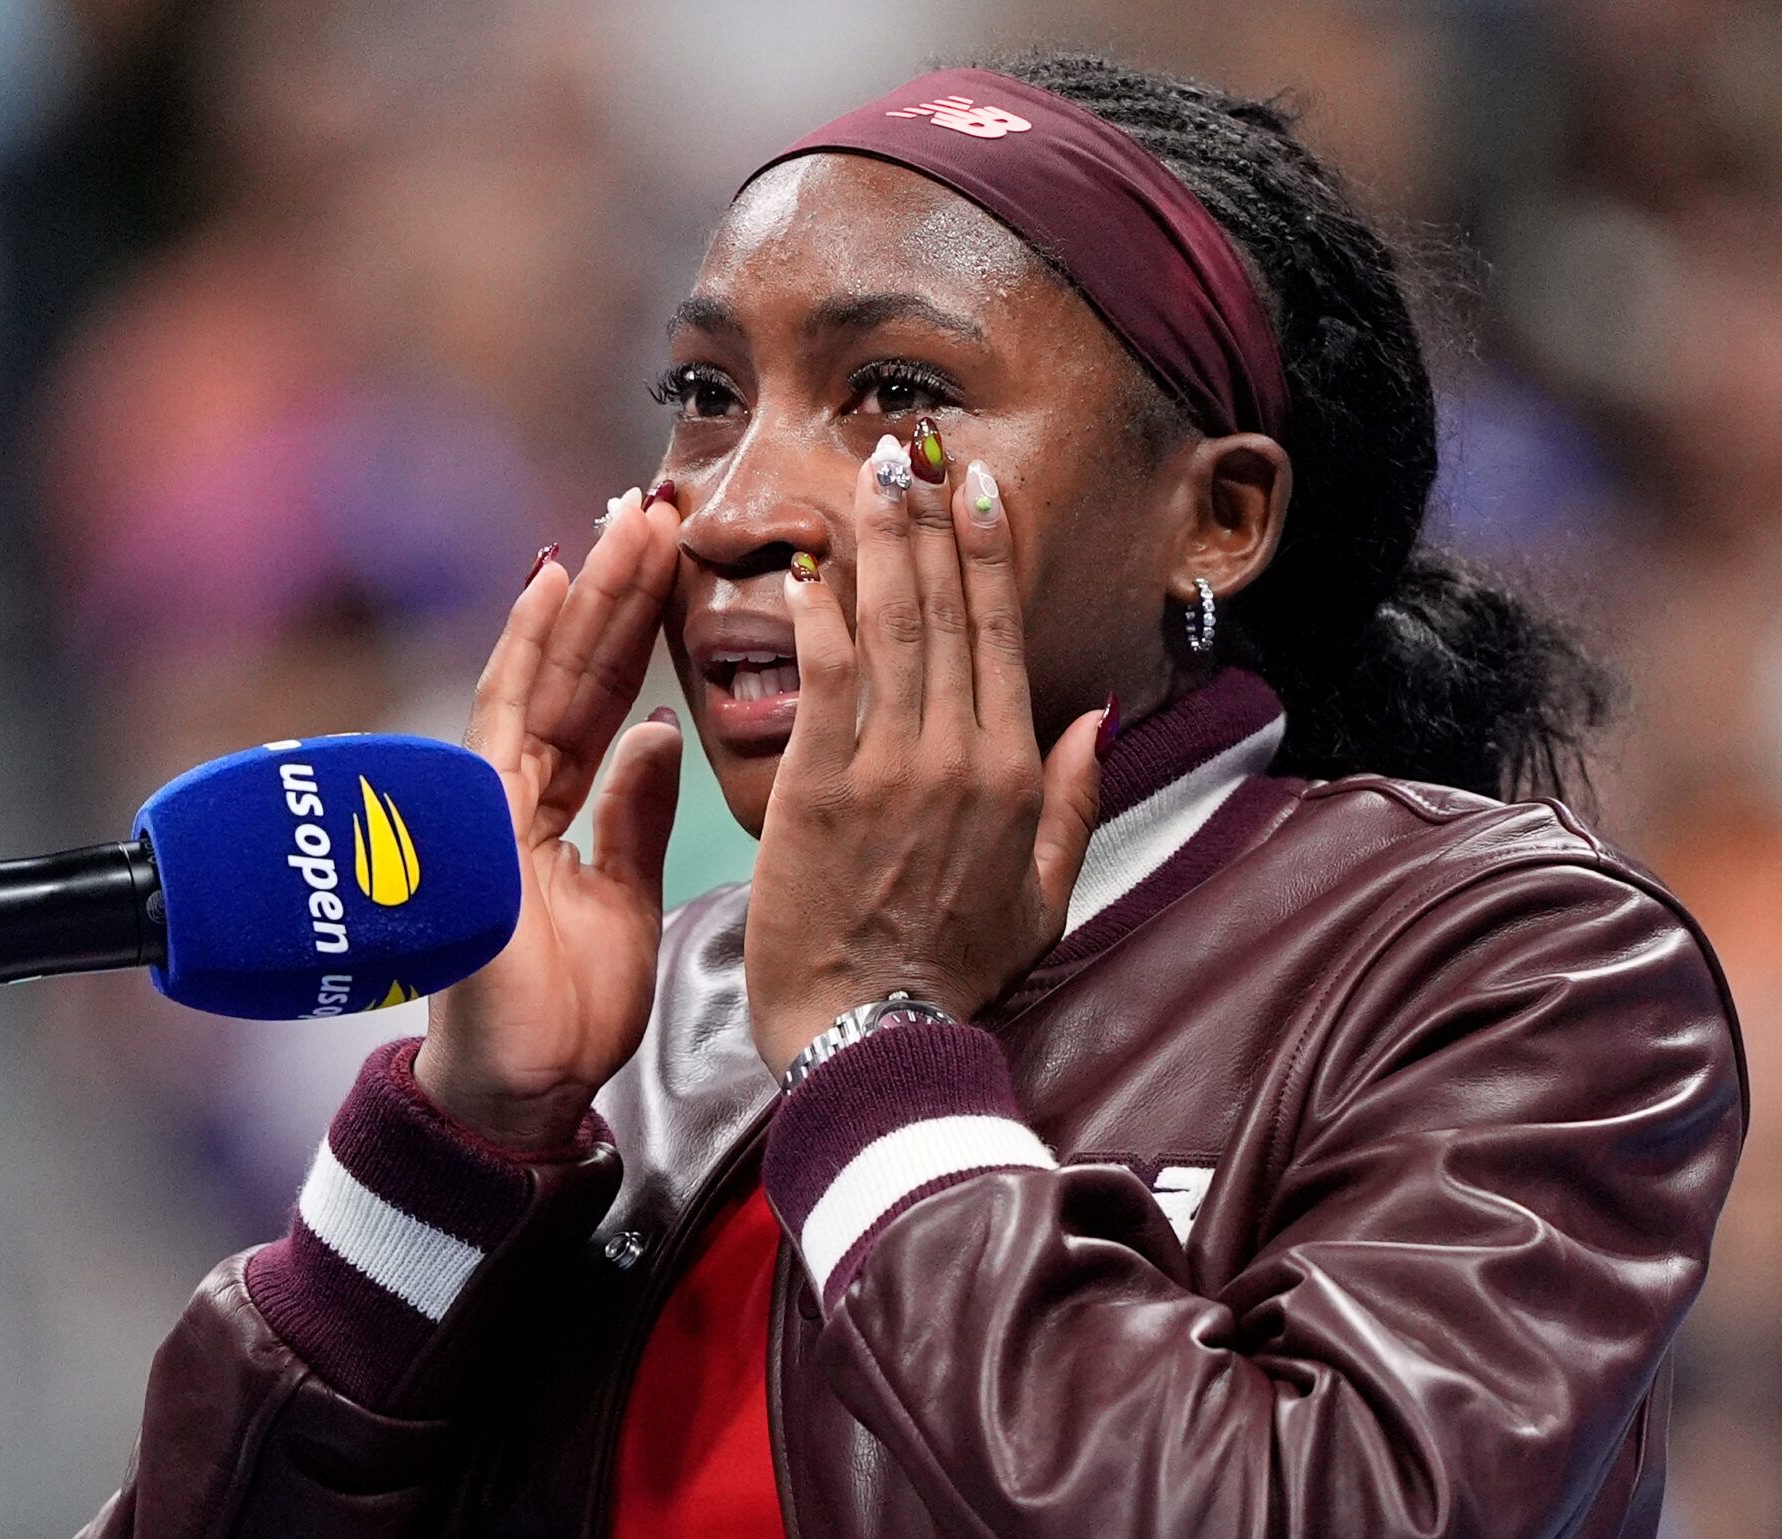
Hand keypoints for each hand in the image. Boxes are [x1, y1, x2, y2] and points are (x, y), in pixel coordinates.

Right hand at [414, 488, 682, 1148]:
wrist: (520, 1089)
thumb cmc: (567, 1006)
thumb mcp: (625, 894)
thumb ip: (634, 813)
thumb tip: (661, 735)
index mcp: (560, 807)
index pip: (604, 698)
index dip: (638, 630)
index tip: (677, 562)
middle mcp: (521, 788)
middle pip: (576, 669)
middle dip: (618, 590)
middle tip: (659, 508)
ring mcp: (490, 797)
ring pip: (543, 674)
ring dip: (586, 596)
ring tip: (625, 522)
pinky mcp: (476, 815)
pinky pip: (504, 718)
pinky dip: (526, 649)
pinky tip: (550, 583)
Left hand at [745, 430, 1104, 1077]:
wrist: (872, 1038)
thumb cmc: (953, 974)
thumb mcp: (1045, 898)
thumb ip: (1074, 803)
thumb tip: (1094, 719)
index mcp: (1014, 776)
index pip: (1000, 637)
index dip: (988, 555)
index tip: (979, 491)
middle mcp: (958, 755)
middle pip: (947, 612)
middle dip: (932, 521)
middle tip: (917, 449)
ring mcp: (887, 767)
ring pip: (892, 629)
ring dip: (883, 543)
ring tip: (875, 473)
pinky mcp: (816, 787)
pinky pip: (824, 679)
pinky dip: (821, 618)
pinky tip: (812, 566)